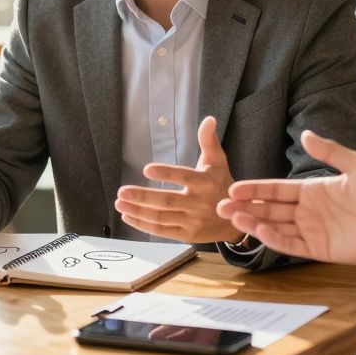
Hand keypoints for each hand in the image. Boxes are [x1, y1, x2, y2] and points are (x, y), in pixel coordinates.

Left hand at [114, 116, 241, 242]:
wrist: (236, 217)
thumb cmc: (221, 184)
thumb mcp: (218, 162)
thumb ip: (209, 141)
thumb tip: (208, 119)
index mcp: (206, 183)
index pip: (184, 177)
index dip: (166, 173)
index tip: (146, 169)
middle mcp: (199, 204)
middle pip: (167, 201)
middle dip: (142, 197)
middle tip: (121, 191)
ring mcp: (192, 221)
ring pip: (161, 217)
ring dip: (138, 211)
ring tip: (119, 202)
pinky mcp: (186, 234)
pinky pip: (162, 231)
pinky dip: (143, 225)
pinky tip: (128, 215)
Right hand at [215, 130, 355, 268]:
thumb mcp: (355, 164)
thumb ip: (329, 150)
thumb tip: (303, 133)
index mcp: (313, 190)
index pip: (275, 189)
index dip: (254, 188)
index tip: (233, 188)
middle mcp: (308, 211)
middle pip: (269, 208)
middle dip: (244, 207)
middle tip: (219, 206)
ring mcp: (312, 231)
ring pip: (275, 227)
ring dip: (253, 222)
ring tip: (231, 218)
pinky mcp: (319, 250)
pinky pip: (290, 245)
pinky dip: (272, 239)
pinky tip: (257, 230)